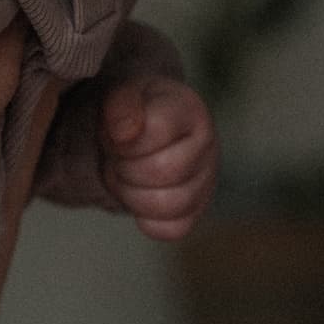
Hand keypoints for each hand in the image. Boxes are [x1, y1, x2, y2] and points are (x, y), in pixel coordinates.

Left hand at [98, 77, 217, 241]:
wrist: (138, 131)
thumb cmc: (133, 112)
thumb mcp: (121, 94)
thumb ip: (122, 105)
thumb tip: (125, 133)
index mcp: (189, 109)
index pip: (157, 130)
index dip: (123, 137)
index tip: (116, 133)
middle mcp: (207, 145)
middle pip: (163, 171)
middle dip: (125, 166)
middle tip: (118, 157)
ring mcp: (205, 181)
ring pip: (168, 205)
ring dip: (132, 194)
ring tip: (127, 175)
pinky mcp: (196, 211)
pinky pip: (171, 229)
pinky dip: (146, 219)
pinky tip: (140, 195)